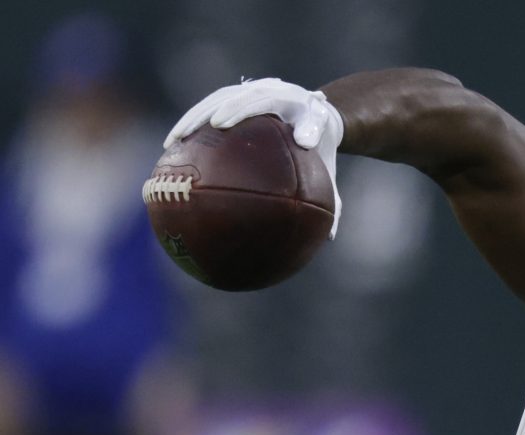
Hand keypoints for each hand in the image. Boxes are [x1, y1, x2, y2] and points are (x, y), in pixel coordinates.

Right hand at [165, 77, 343, 236]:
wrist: (315, 112)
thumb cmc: (320, 149)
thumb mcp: (328, 171)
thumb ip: (332, 200)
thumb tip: (330, 237)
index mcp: (311, 114)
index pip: (312, 119)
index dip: (308, 128)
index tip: (303, 140)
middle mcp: (284, 95)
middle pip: (258, 97)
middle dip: (238, 107)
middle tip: (218, 123)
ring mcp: (259, 89)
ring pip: (225, 96)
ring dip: (199, 113)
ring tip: (178, 137)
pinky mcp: (239, 92)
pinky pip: (211, 104)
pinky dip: (192, 120)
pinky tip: (173, 143)